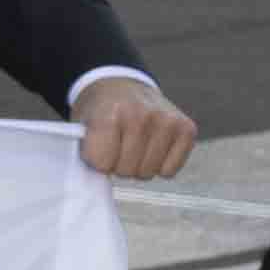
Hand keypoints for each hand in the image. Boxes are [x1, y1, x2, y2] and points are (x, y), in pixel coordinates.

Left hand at [77, 75, 198, 180]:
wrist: (121, 86)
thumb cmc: (100, 111)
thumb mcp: (81, 126)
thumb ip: (86, 152)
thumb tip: (92, 182)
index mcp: (110, 112)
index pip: (101, 163)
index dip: (96, 161)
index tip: (96, 148)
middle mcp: (143, 115)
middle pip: (126, 170)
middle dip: (117, 164)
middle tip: (116, 146)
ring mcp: (168, 121)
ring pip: (148, 173)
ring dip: (137, 166)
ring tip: (132, 146)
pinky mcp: (187, 129)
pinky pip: (169, 171)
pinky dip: (159, 166)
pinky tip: (152, 148)